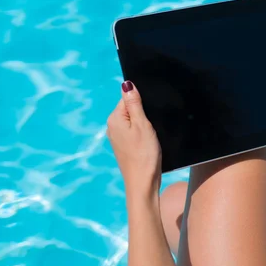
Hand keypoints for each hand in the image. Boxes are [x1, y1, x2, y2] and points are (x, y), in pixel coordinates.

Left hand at [107, 81, 161, 202]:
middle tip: (153, 124)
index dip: (142, 101)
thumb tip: (127, 84)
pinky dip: (142, 133)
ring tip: (151, 134)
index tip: (151, 112)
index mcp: (114, 118)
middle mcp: (112, 126)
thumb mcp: (142, 124)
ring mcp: (117, 137)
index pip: (127, 98)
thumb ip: (134, 103)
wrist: (142, 182)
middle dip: (143, 112)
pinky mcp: (124, 146)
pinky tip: (149, 141)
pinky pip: (133, 131)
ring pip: (133, 121)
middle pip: (130, 108)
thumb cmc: (144, 153)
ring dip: (144, 124)